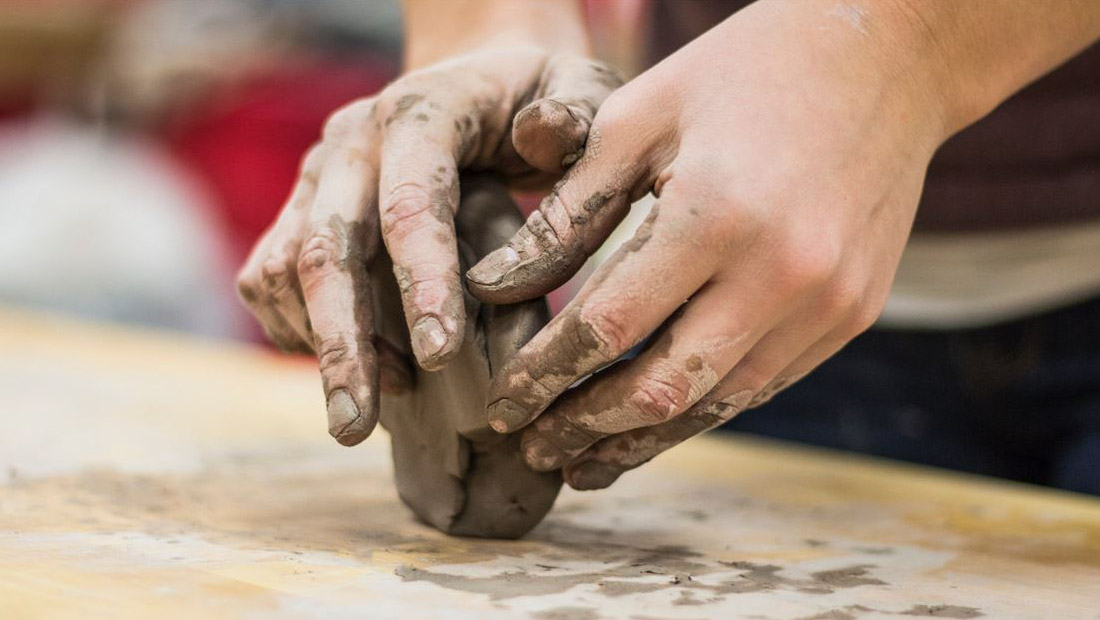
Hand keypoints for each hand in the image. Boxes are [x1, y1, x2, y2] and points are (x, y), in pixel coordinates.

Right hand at [237, 45, 620, 445]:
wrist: (479, 77)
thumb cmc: (539, 95)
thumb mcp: (579, 87)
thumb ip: (575, 113)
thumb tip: (541, 137)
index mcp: (422, 113)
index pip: (412, 202)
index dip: (422, 282)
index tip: (441, 359)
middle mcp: (353, 143)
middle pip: (326, 247)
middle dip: (342, 343)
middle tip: (354, 427)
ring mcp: (318, 177)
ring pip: (284, 268)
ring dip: (319, 345)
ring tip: (366, 412)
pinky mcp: (300, 208)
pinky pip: (270, 276)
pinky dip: (297, 331)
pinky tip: (352, 370)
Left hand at [467, 1, 950, 487]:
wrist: (886, 55)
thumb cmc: (744, 73)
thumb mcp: (639, 118)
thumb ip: (567, 211)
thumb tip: (495, 286)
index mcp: (717, 214)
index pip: (607, 326)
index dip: (544, 374)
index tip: (501, 404)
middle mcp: (783, 273)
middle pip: (662, 387)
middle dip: (586, 428)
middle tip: (534, 448)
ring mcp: (829, 302)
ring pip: (718, 403)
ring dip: (644, 439)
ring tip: (585, 462)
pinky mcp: (854, 313)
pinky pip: (764, 382)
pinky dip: (703, 407)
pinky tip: (658, 418)